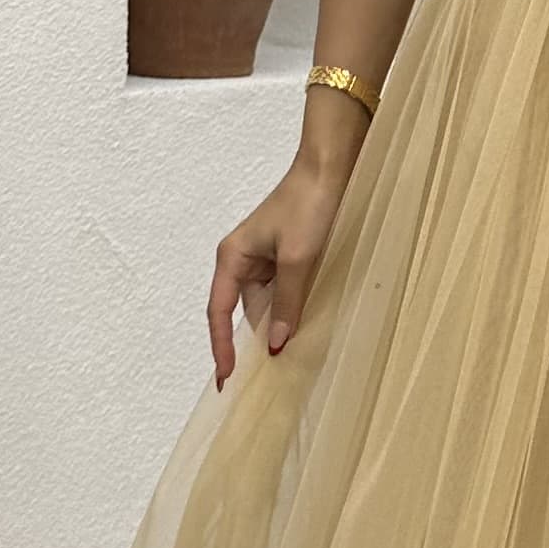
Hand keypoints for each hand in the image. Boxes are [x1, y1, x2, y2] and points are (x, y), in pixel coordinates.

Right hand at [207, 159, 346, 386]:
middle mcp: (242, 260)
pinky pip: (282, 291)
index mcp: (232, 258)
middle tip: (262, 378)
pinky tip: (304, 325)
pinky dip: (291, 309)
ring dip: (277, 324)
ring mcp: (264, 258)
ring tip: (289, 357)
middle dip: (254, 340)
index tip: (227, 377)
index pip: (218, 311)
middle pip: (243, 311)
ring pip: (266, 303)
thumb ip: (288, 302)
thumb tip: (276, 344)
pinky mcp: (285, 256)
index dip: (221, 346)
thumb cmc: (307, 206)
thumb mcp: (298, 259)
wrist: (329, 169)